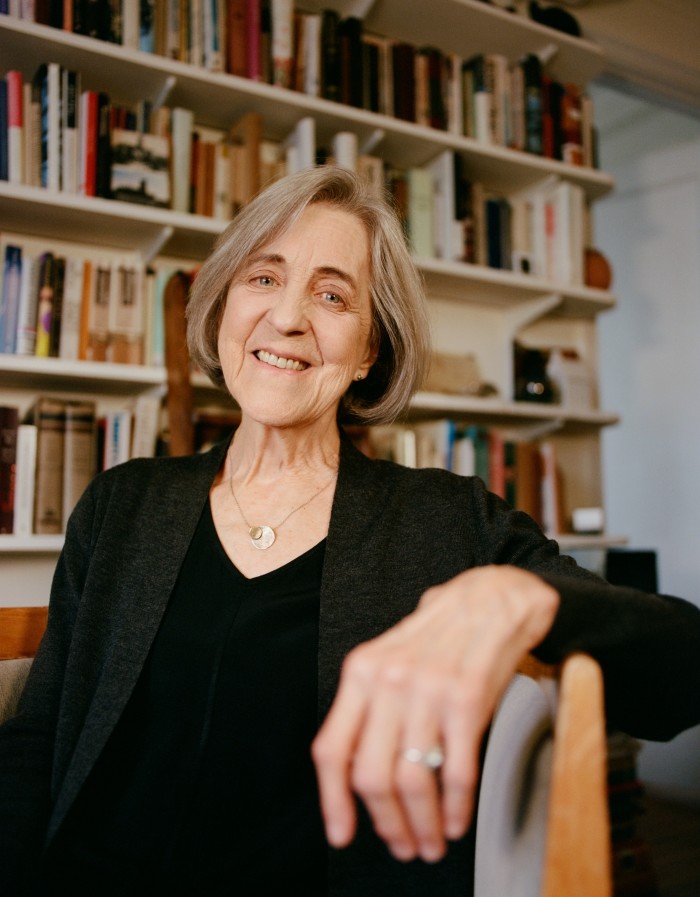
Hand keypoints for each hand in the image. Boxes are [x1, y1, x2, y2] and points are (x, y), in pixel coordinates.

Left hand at [311, 564, 558, 862]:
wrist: (492, 597)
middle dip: (386, 823)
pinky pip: (456, 768)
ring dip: (422, 823)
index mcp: (362, 671)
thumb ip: (372, 709)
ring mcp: (428, 688)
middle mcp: (389, 679)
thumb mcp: (391, 660)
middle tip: (402, 845)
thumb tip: (360, 776)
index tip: (341, 833)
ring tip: (430, 842)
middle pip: (371, 774)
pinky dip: (455, 806)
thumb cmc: (441, 634)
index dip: (333, 800)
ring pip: (413, 778)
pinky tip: (456, 819)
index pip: (333, 748)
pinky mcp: (468, 697)